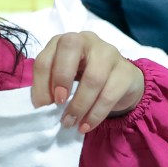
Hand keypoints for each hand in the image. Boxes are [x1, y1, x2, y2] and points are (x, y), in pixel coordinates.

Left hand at [31, 31, 147, 130]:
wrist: (122, 83)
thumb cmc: (85, 79)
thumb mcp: (65, 79)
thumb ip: (51, 87)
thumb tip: (41, 107)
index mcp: (65, 42)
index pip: (46, 57)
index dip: (41, 83)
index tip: (42, 106)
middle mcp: (87, 40)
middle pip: (71, 47)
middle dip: (61, 77)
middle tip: (58, 104)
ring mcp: (109, 53)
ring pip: (93, 77)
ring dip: (79, 105)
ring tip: (71, 123)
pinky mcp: (126, 72)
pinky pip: (109, 95)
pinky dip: (95, 114)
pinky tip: (86, 126)